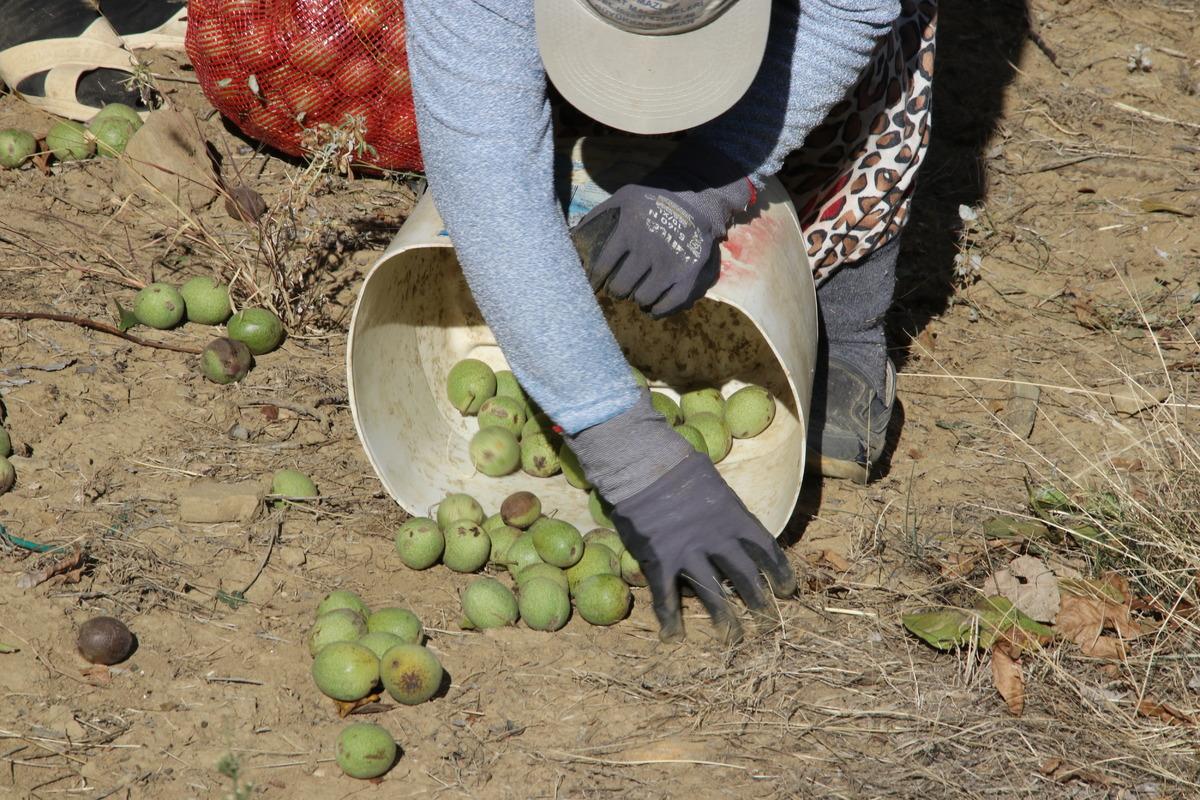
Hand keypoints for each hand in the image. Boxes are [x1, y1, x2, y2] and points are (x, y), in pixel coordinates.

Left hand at [570, 150, 752, 317]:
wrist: (698, 206)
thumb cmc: (653, 205)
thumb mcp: (626, 198)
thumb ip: (598, 215)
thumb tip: (570, 239)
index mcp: (629, 228)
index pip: (602, 266)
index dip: (595, 279)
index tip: (594, 283)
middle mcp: (649, 248)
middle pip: (620, 287)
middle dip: (617, 289)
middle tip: (619, 286)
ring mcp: (670, 265)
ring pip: (641, 299)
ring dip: (636, 297)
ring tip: (636, 291)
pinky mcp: (688, 279)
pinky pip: (665, 307)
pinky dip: (656, 310)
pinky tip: (651, 305)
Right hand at [610, 451, 796, 642]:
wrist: (643, 466)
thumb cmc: (677, 467)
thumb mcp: (714, 483)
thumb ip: (725, 507)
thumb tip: (733, 517)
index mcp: (734, 517)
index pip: (766, 550)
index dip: (779, 572)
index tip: (788, 590)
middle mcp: (717, 539)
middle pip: (745, 577)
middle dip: (759, 602)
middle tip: (768, 622)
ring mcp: (689, 552)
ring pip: (713, 594)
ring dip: (725, 619)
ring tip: (733, 638)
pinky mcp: (661, 560)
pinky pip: (666, 595)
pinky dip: (669, 618)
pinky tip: (673, 635)